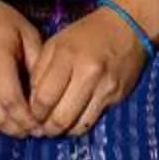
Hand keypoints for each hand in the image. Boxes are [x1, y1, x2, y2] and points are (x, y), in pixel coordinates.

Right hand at [0, 0, 44, 135]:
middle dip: (20, 129)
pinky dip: (0, 116)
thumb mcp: (26, 32)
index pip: (12, 99)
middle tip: (39, 131)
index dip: (29, 117)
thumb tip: (46, 95)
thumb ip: (37, 63)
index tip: (44, 123)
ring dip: (9, 127)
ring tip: (29, 127)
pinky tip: (14, 114)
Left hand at [27, 8, 150, 136]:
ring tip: (55, 128)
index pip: (44, 98)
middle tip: (41, 129)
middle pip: (60, 118)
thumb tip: (32, 102)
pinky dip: (79, 126)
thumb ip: (40, 71)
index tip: (31, 116)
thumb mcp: (56, 43)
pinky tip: (73, 120)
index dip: (34, 114)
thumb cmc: (86, 34)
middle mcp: (88, 73)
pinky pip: (93, 121)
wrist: (128, 27)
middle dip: (47, 129)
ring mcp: (105, 87)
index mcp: (67, 56)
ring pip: (78, 126)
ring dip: (63, 131)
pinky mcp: (117, 97)